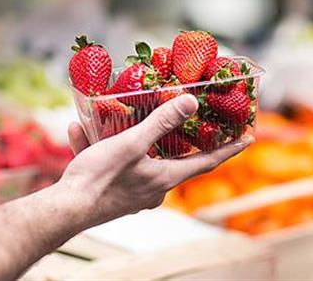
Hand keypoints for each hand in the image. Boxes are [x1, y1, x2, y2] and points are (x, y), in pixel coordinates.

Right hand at [57, 94, 253, 226]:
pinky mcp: (113, 193)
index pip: (207, 162)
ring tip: (111, 117)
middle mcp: (154, 188)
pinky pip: (112, 164)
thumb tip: (190, 103)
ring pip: (137, 158)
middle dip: (175, 137)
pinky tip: (79, 130)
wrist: (64, 209)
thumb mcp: (132, 143)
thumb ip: (161, 122)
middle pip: (174, 159)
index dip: (229, 148)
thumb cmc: (99, 178)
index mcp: (166, 178)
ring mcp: (134, 193)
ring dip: (125, 136)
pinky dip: (100, 147)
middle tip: (183, 118)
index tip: (247, 138)